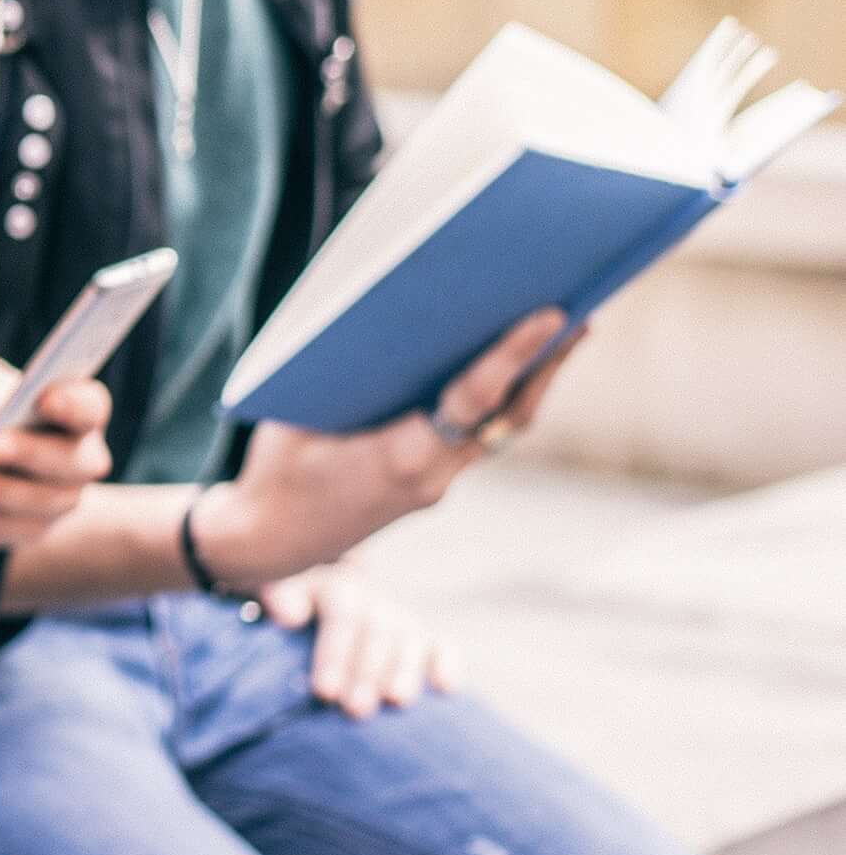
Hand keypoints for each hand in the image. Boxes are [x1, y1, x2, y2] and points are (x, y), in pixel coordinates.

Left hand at [0, 359, 114, 551]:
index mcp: (77, 411)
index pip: (90, 407)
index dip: (73, 404)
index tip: (43, 398)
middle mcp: (80, 459)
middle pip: (75, 463)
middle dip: (32, 454)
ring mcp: (60, 499)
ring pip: (39, 503)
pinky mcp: (29, 529)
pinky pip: (2, 528)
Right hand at [195, 309, 579, 585]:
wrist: (270, 541)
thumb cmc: (276, 471)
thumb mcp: (297, 415)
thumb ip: (345, 376)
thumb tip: (378, 321)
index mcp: (401, 457)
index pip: (473, 398)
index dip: (514, 354)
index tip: (552, 315)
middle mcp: (434, 476)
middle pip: (510, 416)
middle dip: (548, 365)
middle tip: (583, 313)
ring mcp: (438, 486)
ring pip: (503, 431)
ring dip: (534, 385)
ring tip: (565, 336)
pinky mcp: (432, 486)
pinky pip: (479, 440)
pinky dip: (500, 404)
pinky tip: (505, 374)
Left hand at [259, 565, 456, 719]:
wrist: (313, 593)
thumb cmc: (285, 603)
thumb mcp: (273, 590)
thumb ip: (278, 598)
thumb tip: (288, 615)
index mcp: (335, 585)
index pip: (342, 615)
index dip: (335, 653)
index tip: (324, 692)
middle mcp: (372, 599)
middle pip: (377, 632)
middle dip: (366, 672)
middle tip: (355, 710)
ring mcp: (400, 617)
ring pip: (410, 640)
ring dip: (405, 672)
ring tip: (396, 702)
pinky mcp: (423, 636)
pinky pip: (443, 645)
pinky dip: (447, 663)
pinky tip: (445, 688)